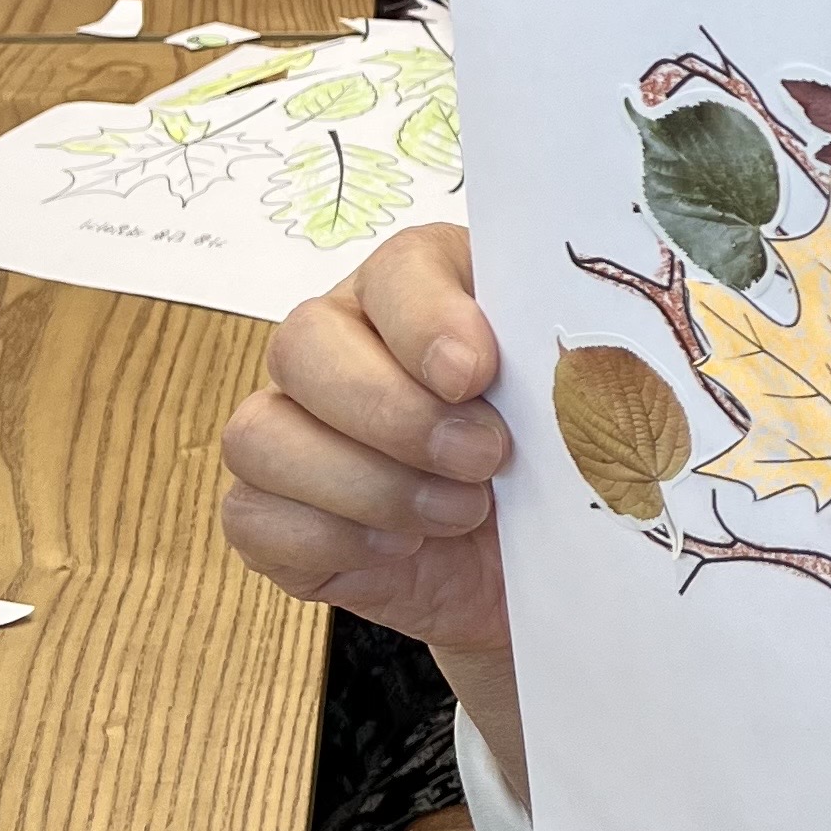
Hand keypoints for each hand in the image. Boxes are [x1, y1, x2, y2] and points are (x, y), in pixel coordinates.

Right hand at [222, 224, 524, 776]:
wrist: (537, 562)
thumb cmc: (556, 456)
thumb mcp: (576, 395)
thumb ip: (561, 357)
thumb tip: (566, 363)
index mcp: (421, 288)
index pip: (394, 267)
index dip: (426, 319)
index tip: (477, 373)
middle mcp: (341, 342)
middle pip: (304, 341)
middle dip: (397, 412)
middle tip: (483, 457)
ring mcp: (292, 426)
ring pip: (261, 432)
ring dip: (372, 483)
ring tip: (461, 512)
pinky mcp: (269, 512)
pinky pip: (254, 515)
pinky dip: (336, 538)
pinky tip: (405, 548)